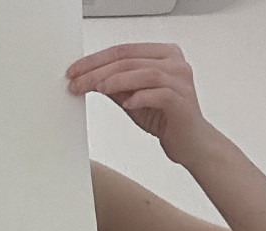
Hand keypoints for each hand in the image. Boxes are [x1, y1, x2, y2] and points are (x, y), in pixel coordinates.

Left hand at [66, 42, 210, 165]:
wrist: (191, 143)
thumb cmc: (165, 118)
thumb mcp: (133, 99)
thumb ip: (116, 86)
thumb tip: (90, 79)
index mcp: (163, 55)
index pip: (124, 51)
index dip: (96, 60)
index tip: (74, 71)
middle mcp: (174, 62)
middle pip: (130, 60)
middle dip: (98, 71)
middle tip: (77, 82)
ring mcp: (180, 80)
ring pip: (144, 73)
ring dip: (117, 81)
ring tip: (97, 88)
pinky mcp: (182, 101)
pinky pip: (159, 94)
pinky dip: (140, 98)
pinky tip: (127, 104)